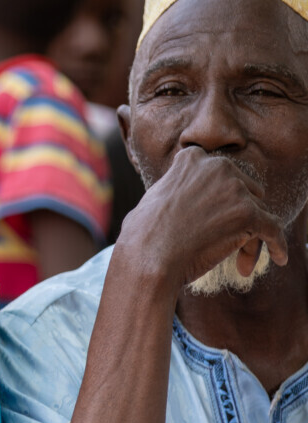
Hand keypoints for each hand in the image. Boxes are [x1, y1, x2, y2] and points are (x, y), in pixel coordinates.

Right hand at [118, 146, 288, 295]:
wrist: (148, 256)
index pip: (219, 174)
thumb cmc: (141, 236)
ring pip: (256, 213)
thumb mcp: (153, 197)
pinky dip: (278, 244)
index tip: (219, 215)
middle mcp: (217, 167)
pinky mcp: (249, 214)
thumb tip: (173, 195)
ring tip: (242, 263)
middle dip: (238, 216)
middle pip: (243, 191)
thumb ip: (174, 188)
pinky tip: (280, 258)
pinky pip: (273, 228)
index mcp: (192, 159)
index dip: (220, 197)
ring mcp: (235, 189)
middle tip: (226, 242)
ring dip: (251, 237)